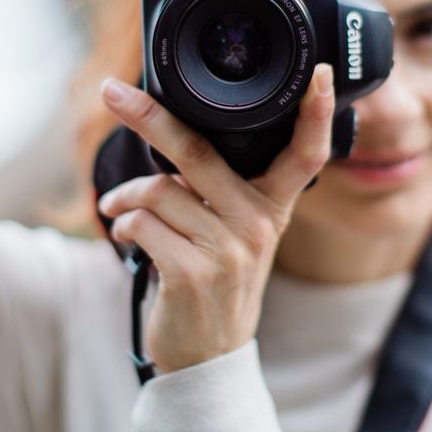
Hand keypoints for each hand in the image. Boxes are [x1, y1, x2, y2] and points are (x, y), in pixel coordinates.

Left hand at [96, 63, 335, 374]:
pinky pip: (141, 224)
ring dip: (125, 197)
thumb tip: (167, 133)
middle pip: (198, 151)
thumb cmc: (213, 282)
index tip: (320, 72)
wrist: (206, 358)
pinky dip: (123, 222)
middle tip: (111, 92)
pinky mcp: (192, 273)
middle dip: (149, 117)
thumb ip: (220, 189)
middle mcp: (258, 224)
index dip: (317, 111)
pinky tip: (127, 232)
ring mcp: (228, 250)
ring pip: (157, 189)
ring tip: (118, 207)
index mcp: (273, 206)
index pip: (306, 153)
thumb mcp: (235, 234)